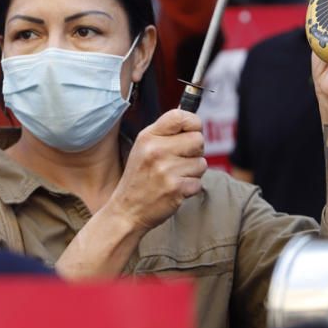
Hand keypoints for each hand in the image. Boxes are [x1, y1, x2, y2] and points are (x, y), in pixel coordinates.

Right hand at [107, 109, 206, 231]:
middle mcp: (156, 150)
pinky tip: (175, 189)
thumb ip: (166, 134)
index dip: (193, 123)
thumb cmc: (139, 178)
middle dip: (195, 151)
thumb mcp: (144, 148)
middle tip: (180, 161)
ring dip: (193, 172)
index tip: (191, 132)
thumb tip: (194, 123)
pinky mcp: (175, 188)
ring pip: (201, 163)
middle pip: (198, 139)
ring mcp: (166, 170)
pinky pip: (199, 182)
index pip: (180, 116)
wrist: (127, 211)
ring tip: (174, 177)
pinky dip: (191, 188)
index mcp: (148, 136)